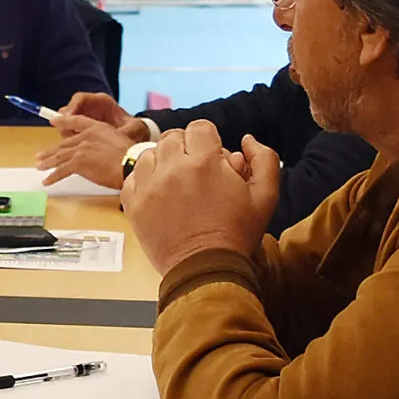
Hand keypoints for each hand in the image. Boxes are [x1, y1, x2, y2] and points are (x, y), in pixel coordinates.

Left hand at [34, 113, 137, 188]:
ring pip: (60, 156)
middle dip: (51, 151)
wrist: (131, 164)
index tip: (54, 122)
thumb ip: (105, 142)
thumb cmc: (131, 156)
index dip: (64, 121)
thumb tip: (98, 152)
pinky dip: (52, 177)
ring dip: (48, 163)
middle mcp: (87, 136)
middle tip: (41, 155)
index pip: (76, 121)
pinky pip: (61, 171)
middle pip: (64, 143)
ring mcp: (81, 149)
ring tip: (39, 167)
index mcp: (98, 128)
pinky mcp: (78, 162)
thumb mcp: (119, 139)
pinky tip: (47, 181)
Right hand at [59, 92, 153, 143]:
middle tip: (66, 136)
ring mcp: (86, 119)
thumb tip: (118, 137)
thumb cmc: (136, 130)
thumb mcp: (134, 129)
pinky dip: (70, 140)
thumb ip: (125, 131)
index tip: (67, 118)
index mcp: (103, 103)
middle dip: (65, 123)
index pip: (81, 99)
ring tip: (73, 144)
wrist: (138, 137)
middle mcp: (92, 109)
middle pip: (69, 111)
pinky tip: (77, 149)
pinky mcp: (83, 131)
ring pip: (67, 123)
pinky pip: (70, 133)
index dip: (72, 107)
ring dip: (66, 133)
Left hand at [120, 119, 278, 272]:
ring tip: (178, 183)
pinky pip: (132, 178)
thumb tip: (246, 139)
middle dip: (186, 149)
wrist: (207, 270)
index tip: (212, 157)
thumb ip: (263, 159)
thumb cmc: (237, 234)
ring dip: (163, 163)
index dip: (208, 140)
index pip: (199, 128)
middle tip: (196, 171)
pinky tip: (160, 194)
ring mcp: (149, 187)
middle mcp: (173, 169)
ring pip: (150, 154)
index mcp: (205, 162)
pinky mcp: (134, 205)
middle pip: (173, 138)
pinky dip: (144, 181)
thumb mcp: (265, 196)